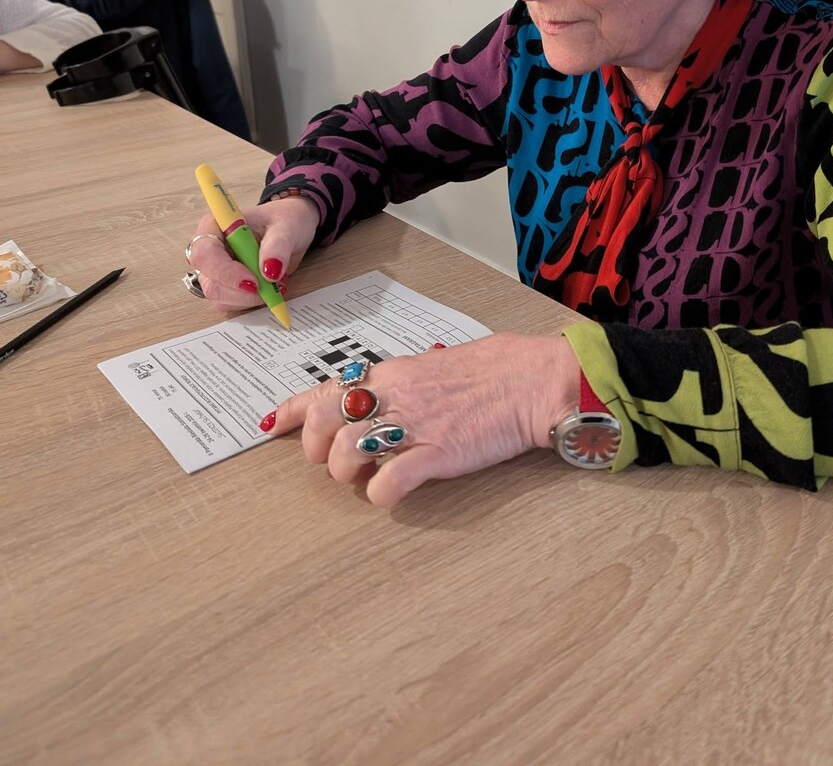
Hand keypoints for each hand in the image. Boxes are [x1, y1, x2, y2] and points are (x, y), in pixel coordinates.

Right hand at [187, 194, 319, 308]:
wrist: (290, 230)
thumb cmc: (283, 221)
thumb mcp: (287, 227)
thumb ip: (278, 245)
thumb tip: (269, 270)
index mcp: (215, 226)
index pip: (205, 254)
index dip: (226, 272)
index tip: (254, 281)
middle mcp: (210, 250)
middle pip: (210, 282)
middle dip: (242, 292)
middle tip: (272, 286)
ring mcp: (215, 270)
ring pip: (220, 298)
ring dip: (250, 298)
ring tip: (276, 283)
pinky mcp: (225, 286)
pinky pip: (232, 304)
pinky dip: (252, 301)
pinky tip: (269, 288)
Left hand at [265, 332, 581, 508]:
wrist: (530, 380)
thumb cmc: (489, 373)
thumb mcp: (432, 367)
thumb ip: (398, 383)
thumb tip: (373, 396)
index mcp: (390, 372)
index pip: (325, 387)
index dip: (292, 410)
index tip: (271, 425)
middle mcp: (393, 395)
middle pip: (323, 422)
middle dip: (316, 449)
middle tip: (332, 461)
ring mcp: (413, 425)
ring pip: (346, 455)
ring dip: (347, 474)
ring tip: (367, 477)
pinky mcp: (436, 454)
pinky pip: (387, 484)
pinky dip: (380, 495)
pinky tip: (392, 492)